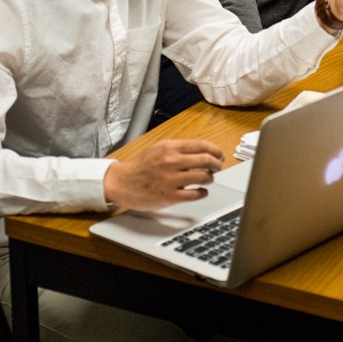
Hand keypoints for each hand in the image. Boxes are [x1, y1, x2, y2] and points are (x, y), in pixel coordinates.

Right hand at [102, 139, 224, 210]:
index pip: (202, 145)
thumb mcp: (159, 148)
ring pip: (204, 177)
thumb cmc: (141, 166)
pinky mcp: (170, 196)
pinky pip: (195, 194)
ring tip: (208, 179)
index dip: (216, 151)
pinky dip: (202, 193)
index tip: (220, 155)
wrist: (122, 183)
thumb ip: (179, 149)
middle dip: (217, 164)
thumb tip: (203, 151)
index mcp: (170, 148)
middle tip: (218, 167)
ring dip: (210, 179)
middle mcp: (171, 162)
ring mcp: (171, 180)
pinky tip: (201, 191)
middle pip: (206, 160)